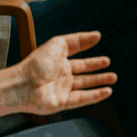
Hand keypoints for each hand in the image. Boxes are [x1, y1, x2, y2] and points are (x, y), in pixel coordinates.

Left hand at [0, 31, 115, 116]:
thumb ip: (78, 39)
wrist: (23, 83)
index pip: (80, 62)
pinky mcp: (62, 103)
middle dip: (98, 72)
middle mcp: (62, 77)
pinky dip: (95, 96)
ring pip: (85, 87)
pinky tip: (106, 92)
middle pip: (85, 75)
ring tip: (113, 79)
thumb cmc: (37, 62)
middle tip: (110, 68)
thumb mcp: (59, 43)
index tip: (105, 59)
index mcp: (60, 63)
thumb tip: (97, 35)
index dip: (93, 61)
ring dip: (99, 83)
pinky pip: (82, 99)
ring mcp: (62, 90)